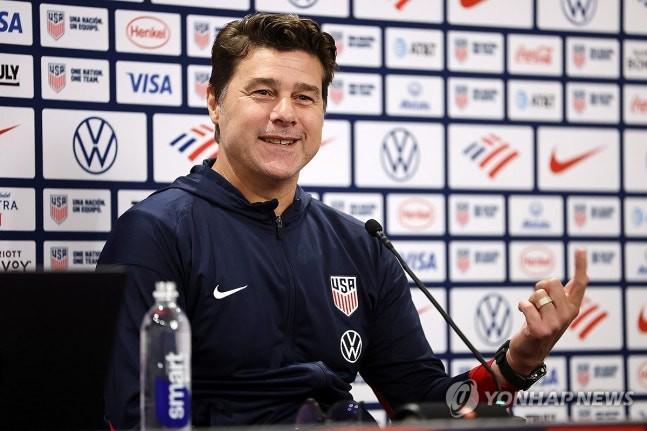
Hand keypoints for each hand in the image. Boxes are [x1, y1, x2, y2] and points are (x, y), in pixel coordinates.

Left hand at [506, 249, 588, 374]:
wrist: (529, 353)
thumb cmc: (541, 327)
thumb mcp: (556, 310)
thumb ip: (566, 295)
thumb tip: (584, 276)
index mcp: (572, 307)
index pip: (579, 283)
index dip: (580, 265)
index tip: (580, 249)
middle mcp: (568, 314)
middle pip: (551, 282)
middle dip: (540, 288)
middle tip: (538, 303)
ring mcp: (555, 323)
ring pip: (538, 294)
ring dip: (530, 301)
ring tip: (533, 315)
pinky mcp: (540, 329)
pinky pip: (526, 305)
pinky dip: (522, 307)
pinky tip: (526, 319)